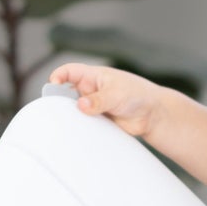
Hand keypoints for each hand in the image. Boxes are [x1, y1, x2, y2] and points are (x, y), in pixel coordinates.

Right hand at [48, 62, 169, 138]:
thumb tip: (81, 105)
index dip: (59, 76)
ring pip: (74, 110)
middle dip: (60, 100)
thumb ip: (99, 100)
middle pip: (66, 93)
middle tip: (57, 110)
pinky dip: (80, 128)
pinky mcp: (97, 121)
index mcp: (93, 76)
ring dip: (70, 116)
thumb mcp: (117, 94)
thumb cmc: (138, 95)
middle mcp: (90, 90)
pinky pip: (84, 124)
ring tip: (68, 124)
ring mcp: (93, 106)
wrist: (152, 115)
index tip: (54, 84)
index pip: (70, 71)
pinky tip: (78, 134)